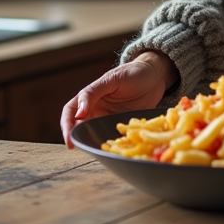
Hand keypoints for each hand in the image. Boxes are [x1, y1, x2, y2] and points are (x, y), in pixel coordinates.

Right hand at [60, 51, 177, 147]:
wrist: (155, 76)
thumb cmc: (132, 72)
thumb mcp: (112, 79)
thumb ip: (93, 93)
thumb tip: (78, 113)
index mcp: (89, 97)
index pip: (70, 112)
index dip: (67, 126)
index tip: (70, 139)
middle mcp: (96, 110)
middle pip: (80, 127)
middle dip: (78, 138)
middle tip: (82, 149)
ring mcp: (109, 119)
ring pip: (95, 134)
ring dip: (93, 142)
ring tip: (94, 152)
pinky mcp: (122, 126)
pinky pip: (112, 137)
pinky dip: (111, 144)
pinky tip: (112, 151)